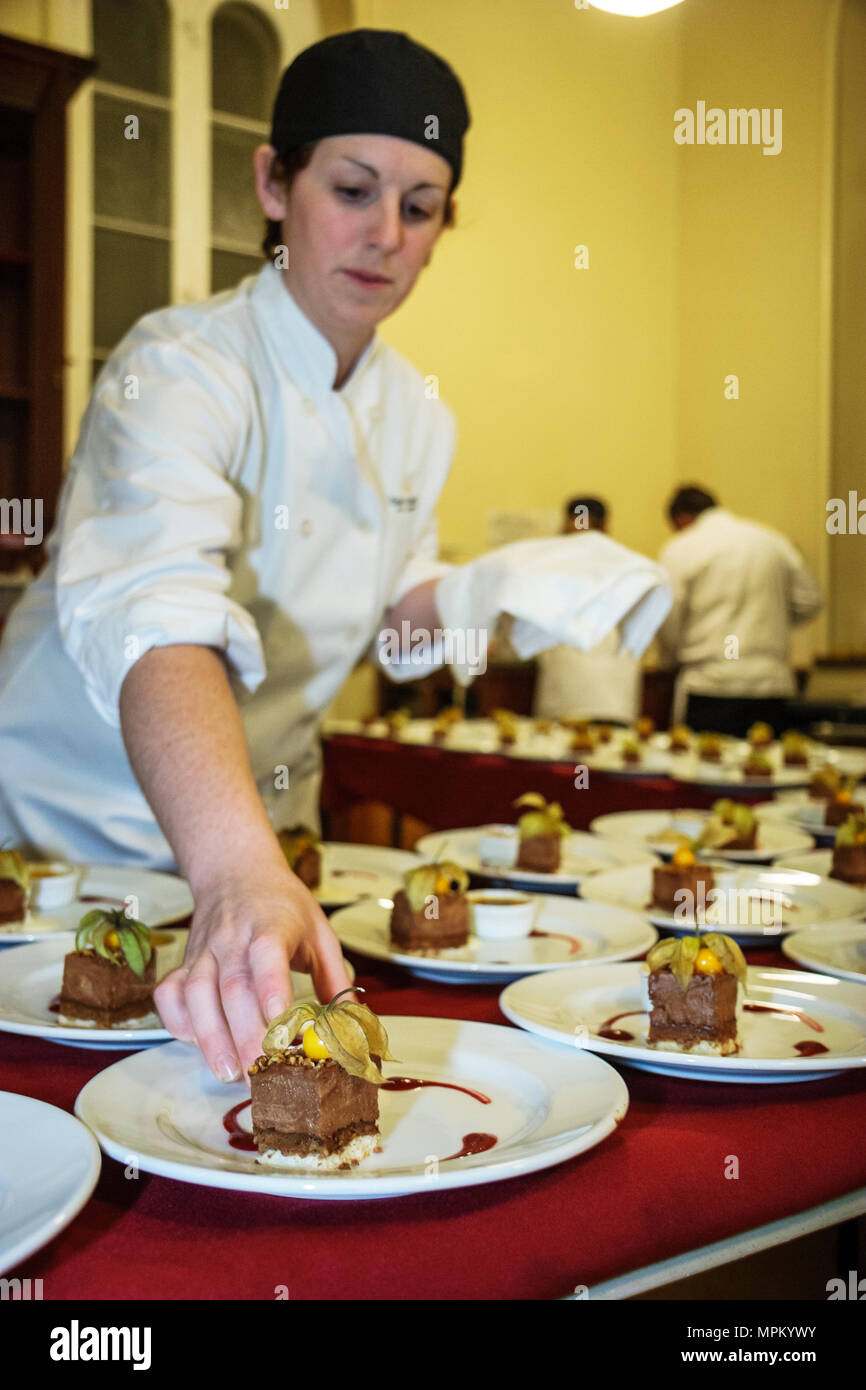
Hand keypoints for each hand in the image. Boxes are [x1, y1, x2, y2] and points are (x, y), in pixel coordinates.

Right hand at [154, 864, 351, 1082]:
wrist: (234, 872)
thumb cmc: (283, 905)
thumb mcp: (319, 931)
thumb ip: (336, 979)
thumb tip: (354, 1025)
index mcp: (272, 925)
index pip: (267, 955)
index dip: (271, 988)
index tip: (280, 1023)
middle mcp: (232, 938)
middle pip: (233, 987)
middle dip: (244, 1035)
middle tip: (260, 1072)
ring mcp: (204, 951)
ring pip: (197, 994)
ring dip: (210, 1037)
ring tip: (228, 1072)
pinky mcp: (184, 963)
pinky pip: (170, 994)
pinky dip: (178, 1023)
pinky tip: (196, 1044)